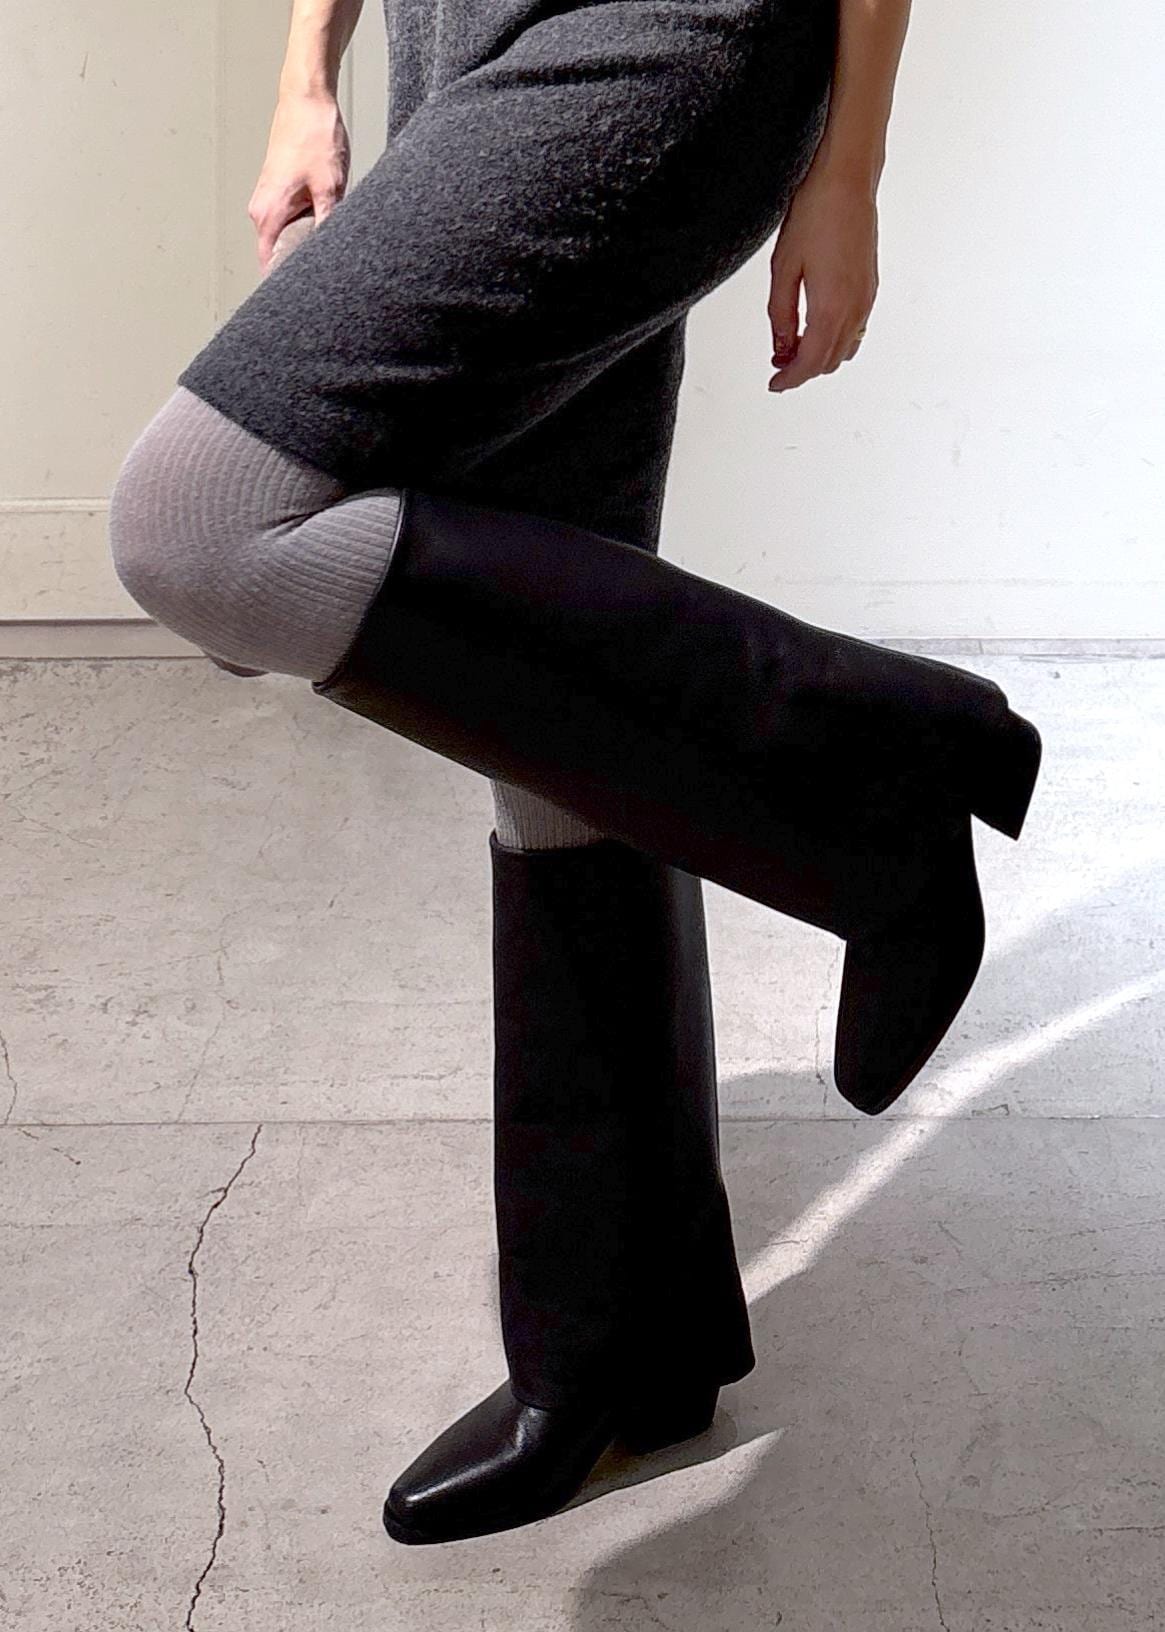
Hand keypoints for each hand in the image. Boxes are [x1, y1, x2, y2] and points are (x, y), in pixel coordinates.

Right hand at [248, 91, 350, 273]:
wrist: (307, 97)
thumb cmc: (314, 135)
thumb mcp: (331, 188)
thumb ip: (328, 226)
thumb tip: (333, 257)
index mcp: (268, 213)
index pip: (268, 264)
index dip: (287, 283)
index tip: (306, 296)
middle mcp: (261, 208)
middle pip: (277, 253)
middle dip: (301, 263)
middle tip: (327, 272)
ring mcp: (268, 197)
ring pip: (286, 235)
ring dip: (305, 240)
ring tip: (328, 242)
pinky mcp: (278, 189)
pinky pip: (289, 218)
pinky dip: (306, 223)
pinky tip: (325, 219)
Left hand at [766, 169, 878, 392]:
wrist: (846, 180)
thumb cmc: (815, 214)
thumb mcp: (783, 269)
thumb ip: (781, 315)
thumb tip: (780, 348)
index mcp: (831, 308)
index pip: (809, 363)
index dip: (790, 379)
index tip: (774, 385)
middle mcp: (855, 309)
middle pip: (828, 361)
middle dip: (802, 370)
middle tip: (778, 365)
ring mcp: (866, 299)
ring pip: (844, 348)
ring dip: (819, 356)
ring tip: (793, 347)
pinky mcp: (870, 287)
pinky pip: (855, 329)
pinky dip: (835, 340)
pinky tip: (815, 327)